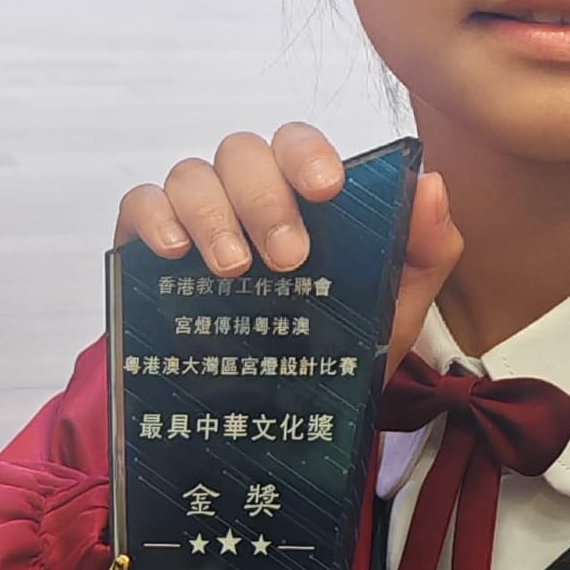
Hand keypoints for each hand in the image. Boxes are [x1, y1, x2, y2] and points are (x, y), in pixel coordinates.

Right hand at [117, 135, 459, 379]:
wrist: (280, 425)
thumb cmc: (337, 351)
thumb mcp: (395, 310)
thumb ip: (425, 250)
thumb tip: (430, 183)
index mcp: (304, 196)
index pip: (299, 145)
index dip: (308, 154)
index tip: (327, 190)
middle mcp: (247, 194)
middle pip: (244, 153)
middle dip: (265, 197)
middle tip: (288, 256)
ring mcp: (195, 217)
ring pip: (191, 174)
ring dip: (213, 214)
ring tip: (234, 270)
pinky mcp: (147, 245)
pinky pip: (140, 204)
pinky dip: (154, 218)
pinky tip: (173, 254)